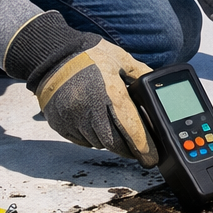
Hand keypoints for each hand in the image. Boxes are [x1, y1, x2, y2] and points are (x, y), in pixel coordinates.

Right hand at [3, 12, 156, 164]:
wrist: (53, 55)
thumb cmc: (89, 55)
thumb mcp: (121, 59)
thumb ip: (141, 74)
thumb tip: (158, 87)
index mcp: (109, 91)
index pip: (129, 126)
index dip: (143, 145)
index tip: (151, 157)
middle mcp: (89, 107)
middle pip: (114, 142)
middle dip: (129, 150)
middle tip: (140, 152)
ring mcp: (72, 118)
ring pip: (98, 143)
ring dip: (112, 144)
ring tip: (121, 138)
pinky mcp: (61, 124)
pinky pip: (83, 141)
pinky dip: (94, 139)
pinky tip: (100, 129)